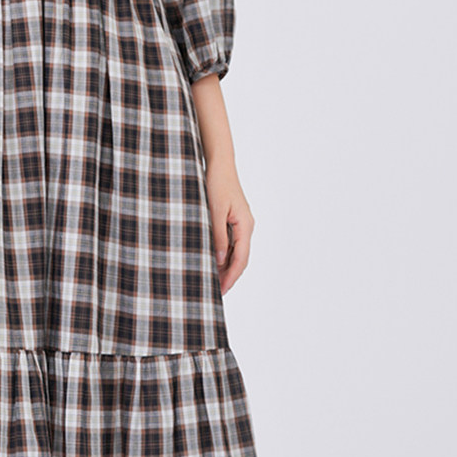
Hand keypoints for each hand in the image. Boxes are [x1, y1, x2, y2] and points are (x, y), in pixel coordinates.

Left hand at [204, 160, 253, 294]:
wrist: (219, 164)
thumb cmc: (217, 184)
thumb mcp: (214, 212)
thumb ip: (218, 236)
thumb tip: (221, 260)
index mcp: (245, 225)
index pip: (241, 258)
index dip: (231, 276)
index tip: (221, 289)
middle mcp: (246, 226)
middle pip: (240, 258)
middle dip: (229, 276)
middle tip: (215, 292)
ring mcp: (240, 224)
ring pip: (235, 251)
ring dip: (225, 266)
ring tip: (212, 280)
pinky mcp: (232, 220)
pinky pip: (230, 242)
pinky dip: (222, 254)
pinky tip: (211, 261)